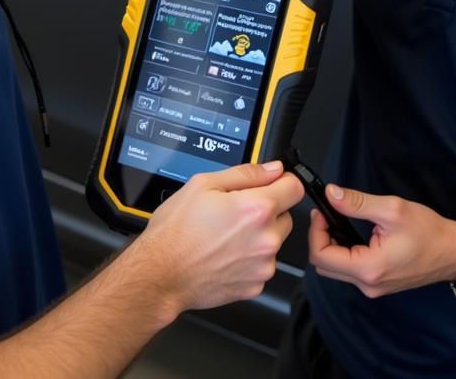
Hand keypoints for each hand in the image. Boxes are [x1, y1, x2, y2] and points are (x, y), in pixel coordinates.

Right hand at [137, 161, 303, 311]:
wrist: (161, 273)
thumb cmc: (176, 231)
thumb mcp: (203, 184)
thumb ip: (245, 173)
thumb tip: (272, 169)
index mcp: (256, 209)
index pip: (295, 188)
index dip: (283, 181)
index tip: (272, 183)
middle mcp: (266, 239)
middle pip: (285, 215)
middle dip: (267, 210)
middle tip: (235, 212)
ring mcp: (263, 265)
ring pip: (273, 241)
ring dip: (258, 236)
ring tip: (225, 236)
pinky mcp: (255, 286)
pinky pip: (262, 264)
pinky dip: (249, 259)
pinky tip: (225, 254)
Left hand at [308, 184, 455, 297]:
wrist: (455, 251)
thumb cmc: (429, 232)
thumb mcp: (392, 209)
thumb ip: (357, 202)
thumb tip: (331, 194)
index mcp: (369, 268)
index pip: (321, 256)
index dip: (315, 232)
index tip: (322, 212)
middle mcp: (369, 284)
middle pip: (325, 266)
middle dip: (320, 238)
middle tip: (328, 215)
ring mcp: (374, 287)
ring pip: (336, 270)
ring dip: (332, 246)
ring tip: (339, 221)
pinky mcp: (379, 284)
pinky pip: (350, 271)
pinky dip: (344, 253)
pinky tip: (351, 234)